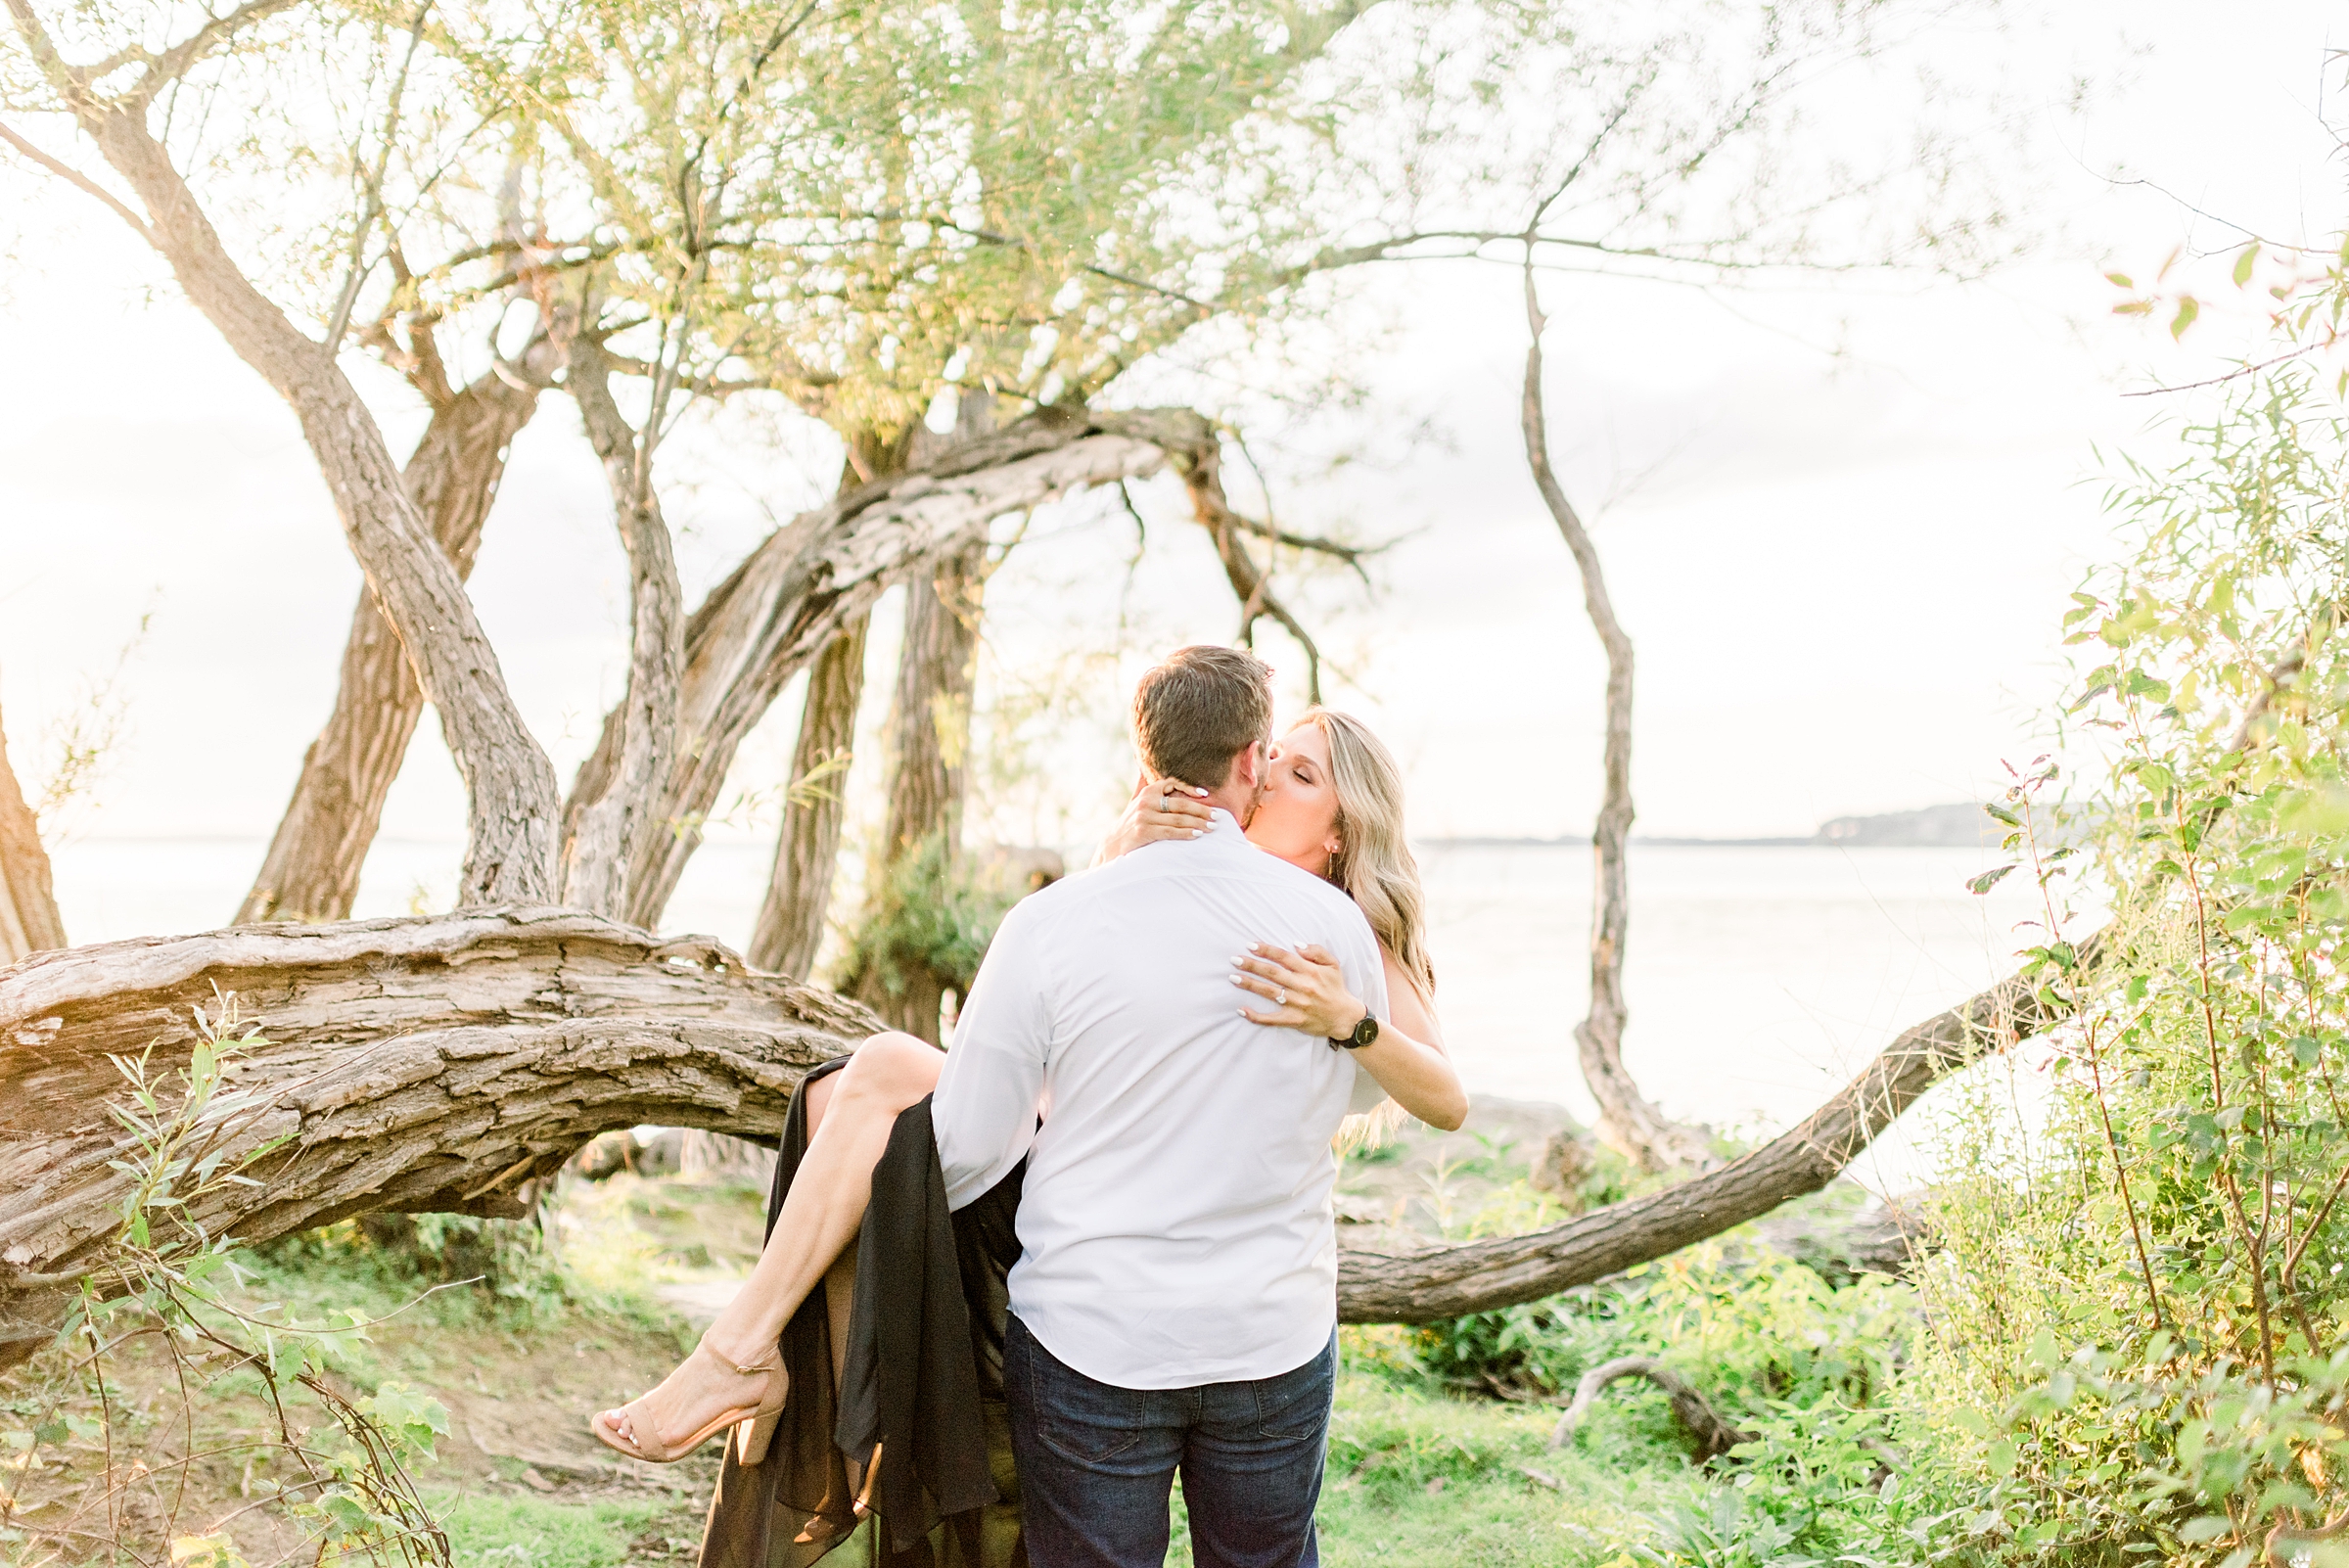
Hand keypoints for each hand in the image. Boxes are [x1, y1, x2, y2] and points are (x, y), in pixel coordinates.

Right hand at [1096, 777, 1214, 862]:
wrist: (1112, 845)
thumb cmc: (1132, 825)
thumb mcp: (1140, 805)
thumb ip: (1154, 795)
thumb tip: (1172, 785)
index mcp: (1147, 792)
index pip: (1171, 783)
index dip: (1189, 788)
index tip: (1205, 794)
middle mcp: (1146, 802)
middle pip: (1180, 804)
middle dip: (1201, 810)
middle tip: (1217, 816)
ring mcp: (1144, 817)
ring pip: (1178, 819)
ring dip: (1198, 823)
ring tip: (1212, 827)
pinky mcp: (1144, 831)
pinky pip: (1171, 832)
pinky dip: (1186, 833)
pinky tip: (1197, 835)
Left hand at [1231, 943, 1363, 1039]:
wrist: (1345, 1017)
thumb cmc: (1336, 988)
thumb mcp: (1333, 965)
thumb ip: (1316, 951)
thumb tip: (1296, 944)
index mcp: (1310, 971)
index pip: (1284, 958)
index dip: (1266, 950)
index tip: (1250, 945)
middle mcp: (1302, 986)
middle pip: (1272, 973)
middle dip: (1252, 965)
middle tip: (1235, 959)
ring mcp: (1297, 1005)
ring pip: (1269, 993)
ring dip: (1250, 985)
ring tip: (1233, 978)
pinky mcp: (1293, 1020)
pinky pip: (1271, 1019)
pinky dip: (1255, 1016)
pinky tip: (1242, 1010)